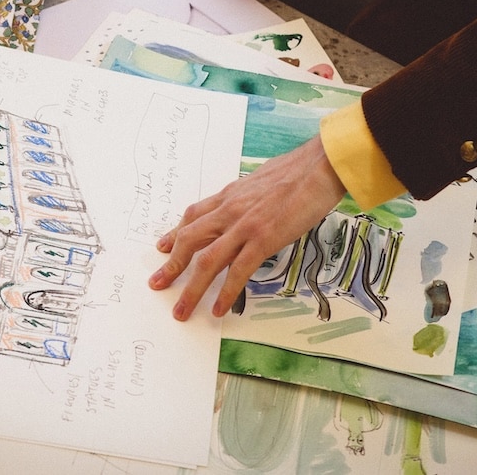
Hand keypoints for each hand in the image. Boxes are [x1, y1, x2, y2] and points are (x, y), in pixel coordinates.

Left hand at [148, 135, 347, 319]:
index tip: (163, 248)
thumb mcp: (261, 180)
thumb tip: (247, 204)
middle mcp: (230, 210)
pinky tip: (218, 309)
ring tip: (181, 311)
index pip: (193, 215)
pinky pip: (238, 271)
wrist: (318, 166)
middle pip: (190, 240)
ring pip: (207, 261)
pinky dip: (226, 293)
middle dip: (171, 265)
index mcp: (230, 195)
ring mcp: (244, 225)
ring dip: (191, 289)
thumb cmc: (298, 171)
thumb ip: (247, 196)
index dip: (175, 233)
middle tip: (158, 284)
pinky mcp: (263, 239)